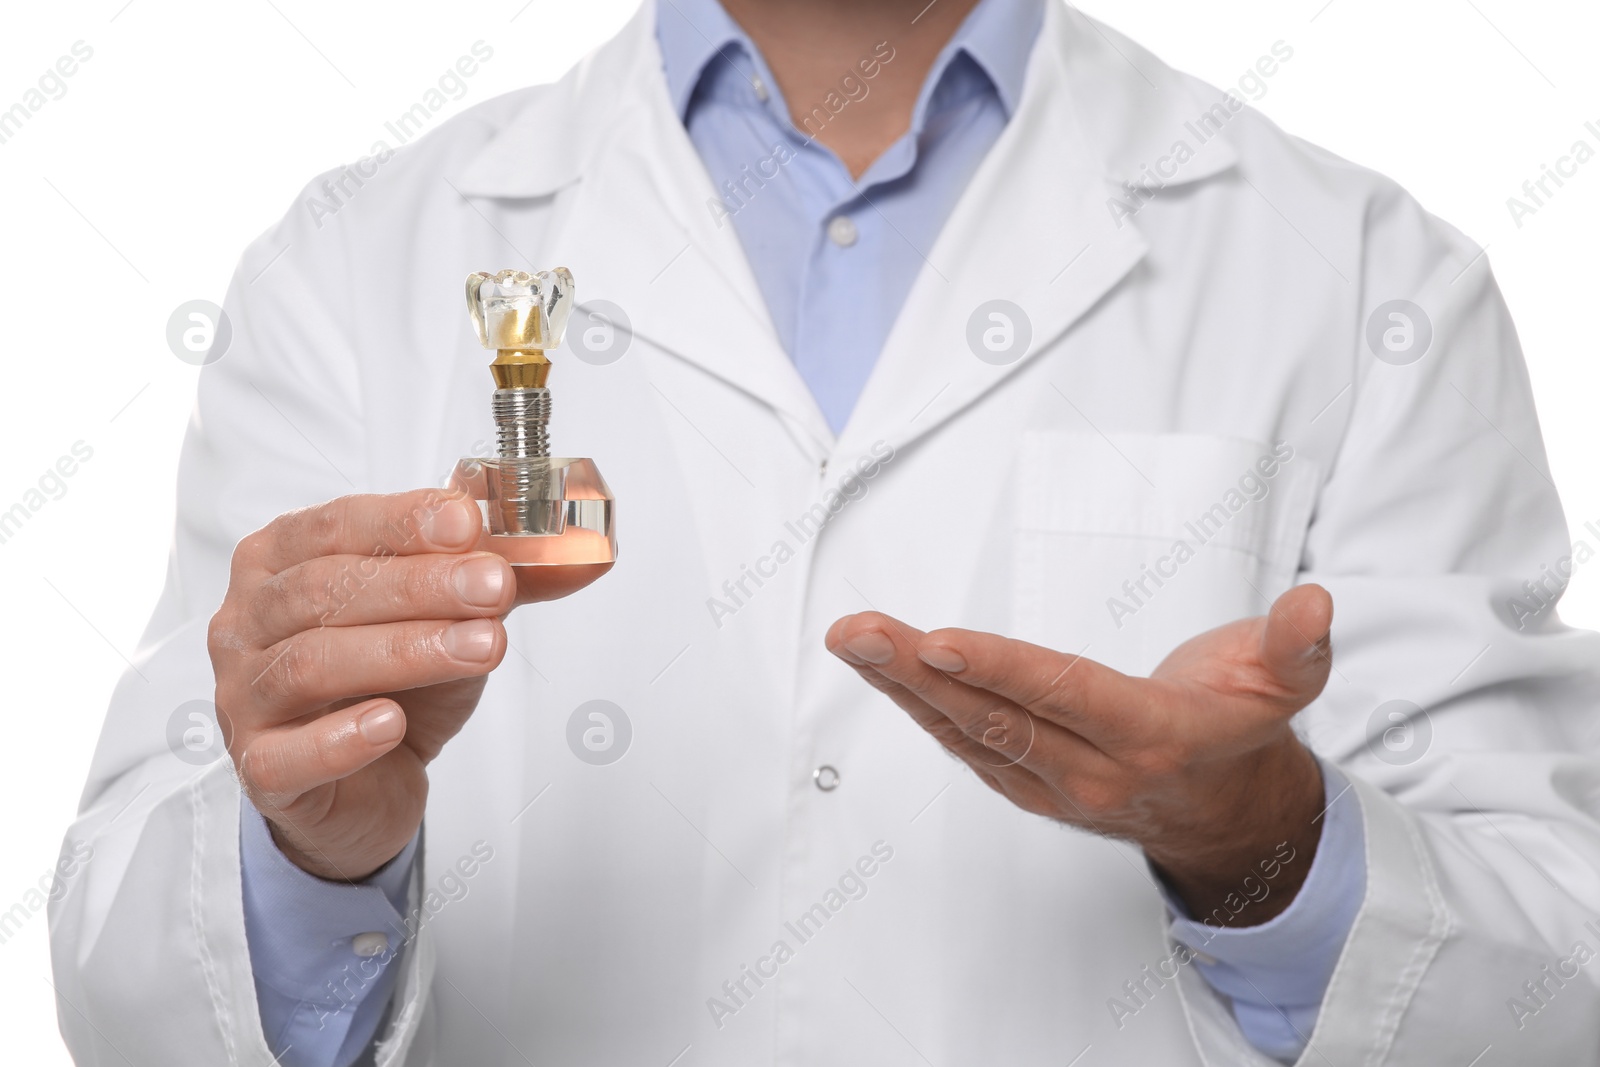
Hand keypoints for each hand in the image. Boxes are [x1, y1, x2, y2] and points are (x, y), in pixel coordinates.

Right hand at [208, 488, 585, 880]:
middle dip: (420, 585)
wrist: (367, 783)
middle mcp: (248, 621)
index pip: (337, 525)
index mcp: (282, 561)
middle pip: (326, 589)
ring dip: (405, 651)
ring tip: (482, 647)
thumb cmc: (393, 684)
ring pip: (312, 663)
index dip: (403, 521)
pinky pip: (289, 753)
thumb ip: (502, 579)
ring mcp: (244, 696)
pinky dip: (341, 738)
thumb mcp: (450, 617)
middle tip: (494, 588)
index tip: (468, 522)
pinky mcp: (261, 768)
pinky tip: (390, 723)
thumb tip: (580, 553)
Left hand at [825, 585, 1334, 923]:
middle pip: (996, 718)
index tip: (936, 643)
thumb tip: (1314, 604)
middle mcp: (1095, 773)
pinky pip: (968, 749)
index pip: (1063, 697)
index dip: (999, 669)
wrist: (1229, 815)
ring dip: (904, 689)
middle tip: (860, 634)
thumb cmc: (1240, 730)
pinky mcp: (1031, 789)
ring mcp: (1056, 789)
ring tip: (856, 643)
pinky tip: (889, 677)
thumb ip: (1295, 645)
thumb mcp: (1287, 684)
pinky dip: (923, 711)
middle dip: (918, 673)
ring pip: (969, 735)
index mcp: (1152, 739)